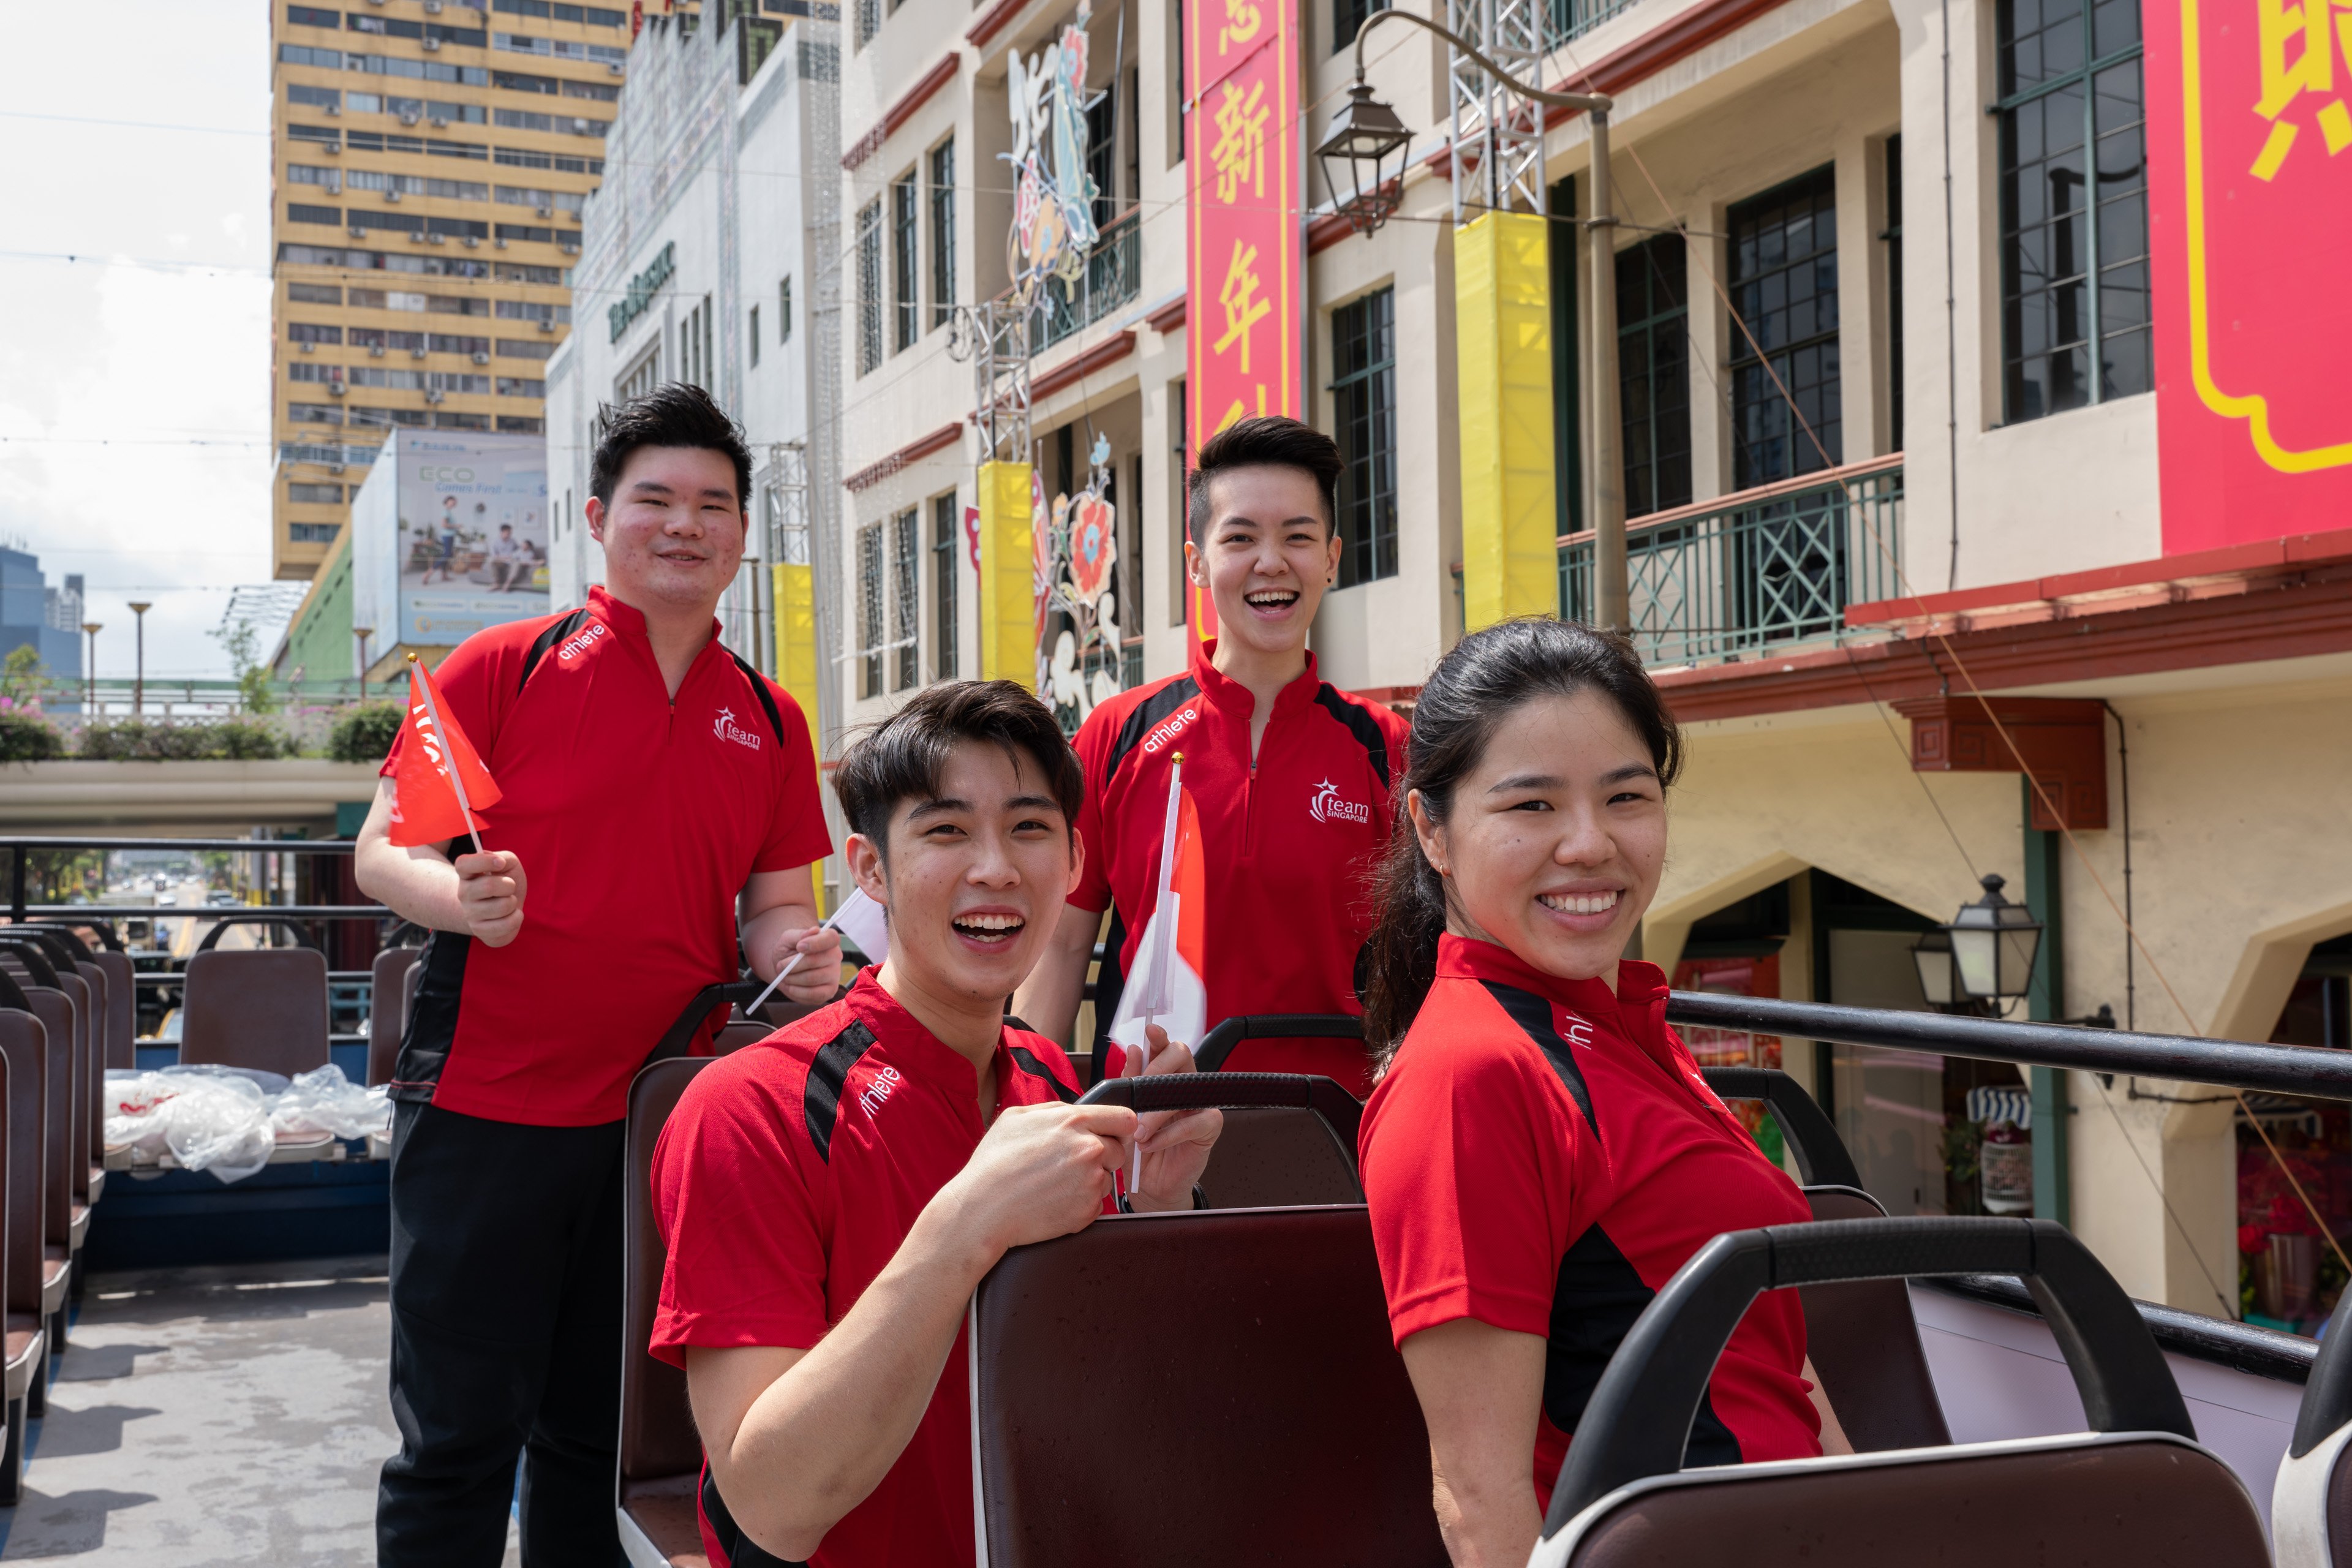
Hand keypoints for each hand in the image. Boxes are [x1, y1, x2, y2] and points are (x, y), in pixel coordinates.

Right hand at [453, 850, 525, 946]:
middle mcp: (463, 893)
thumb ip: (504, 857)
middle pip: (488, 886)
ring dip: (513, 902)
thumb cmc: (505, 882)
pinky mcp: (480, 931)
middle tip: (509, 887)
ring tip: (508, 902)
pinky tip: (511, 915)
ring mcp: (470, 914)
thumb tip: (499, 862)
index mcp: (467, 874)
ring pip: (502, 906)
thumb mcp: (508, 864)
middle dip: (509, 885)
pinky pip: (506, 925)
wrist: (504, 908)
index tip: (500, 863)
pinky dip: (516, 918)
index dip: (483, 861)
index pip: (463, 864)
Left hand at [765, 923, 843, 1003]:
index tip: (799, 947)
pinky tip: (791, 986)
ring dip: (792, 978)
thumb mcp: (788, 939)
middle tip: (781, 966)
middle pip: (816, 961)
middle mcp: (835, 957)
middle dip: (792, 965)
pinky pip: (813, 994)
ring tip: (785, 976)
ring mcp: (834, 975)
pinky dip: (796, 991)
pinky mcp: (829, 992)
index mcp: (828, 940)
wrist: (786, 968)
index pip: (831, 938)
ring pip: (812, 978)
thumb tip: (814, 931)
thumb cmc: (789, 950)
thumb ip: (799, 935)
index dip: (816, 943)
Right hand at [945, 1101, 1133, 1256]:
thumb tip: (1075, 1111)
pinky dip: (1081, 1202)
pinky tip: (1054, 1200)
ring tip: (1055, 1184)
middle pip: (1119, 1150)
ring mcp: (1091, 1182)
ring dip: (1090, 1180)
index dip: (1119, 1127)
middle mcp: (1089, 1149)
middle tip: (1071, 1164)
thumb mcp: (1016, 1117)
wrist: (983, 1209)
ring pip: (1107, 1178)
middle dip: (1102, 1155)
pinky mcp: (1088, 1210)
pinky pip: (1096, 1202)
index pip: (1124, 1119)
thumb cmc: (994, 1163)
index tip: (1113, 1134)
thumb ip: (1054, 1109)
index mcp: (1074, 1122)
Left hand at [1121, 1024, 1222, 1212]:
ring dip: (1156, 1113)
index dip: (1159, 1037)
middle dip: (1157, 1070)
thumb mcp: (1125, 1115)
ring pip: (1184, 1089)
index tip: (1150, 1031)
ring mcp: (1199, 1104)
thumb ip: (1129, 1084)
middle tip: (1138, 1095)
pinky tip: (1152, 1145)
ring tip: (1139, 1134)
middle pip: (1181, 1054)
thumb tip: (1133, 1050)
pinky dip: (1168, 1134)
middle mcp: (1183, 1085)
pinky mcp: (1209, 1127)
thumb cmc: (1135, 1150)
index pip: (1163, 1048)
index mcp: (1163, 1077)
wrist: (1146, 1186)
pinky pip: (1193, 1122)